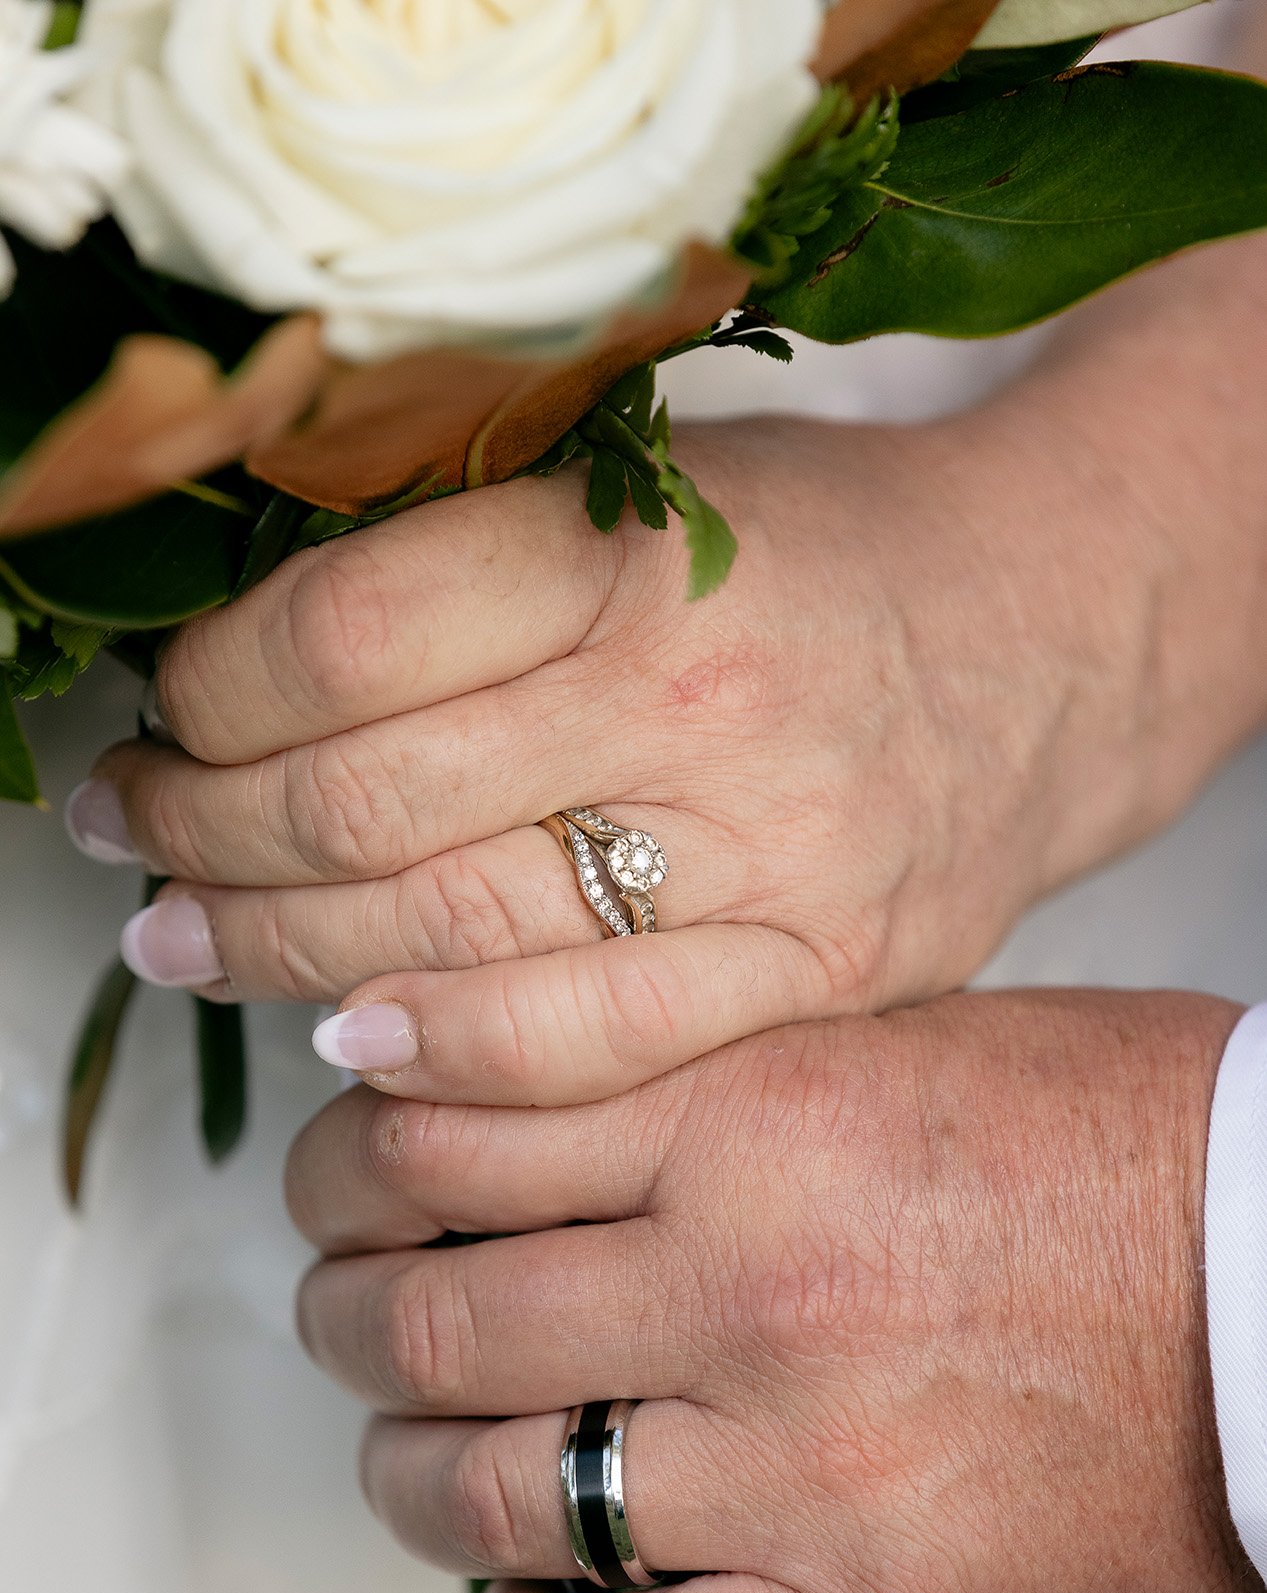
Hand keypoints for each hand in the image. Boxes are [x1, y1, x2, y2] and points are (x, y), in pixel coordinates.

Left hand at [74, 404, 1195, 1107]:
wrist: (1048, 642)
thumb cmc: (831, 548)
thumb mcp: (654, 487)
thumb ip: (466, 559)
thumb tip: (238, 667)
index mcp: (642, 550)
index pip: (343, 638)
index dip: (207, 688)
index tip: (165, 709)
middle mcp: (701, 710)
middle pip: (362, 807)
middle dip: (201, 831)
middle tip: (138, 836)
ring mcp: (767, 863)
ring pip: (445, 945)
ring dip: (271, 951)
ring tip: (183, 936)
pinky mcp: (814, 977)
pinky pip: (585, 1057)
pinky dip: (440, 1061)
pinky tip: (350, 1044)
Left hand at [285, 989, 1262, 1592]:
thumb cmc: (1113, 1142)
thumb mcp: (881, 1038)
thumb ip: (686, 1077)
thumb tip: (501, 1120)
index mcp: (754, 1122)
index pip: (443, 1136)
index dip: (350, 1156)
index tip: (340, 1169)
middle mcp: (751, 1294)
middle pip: (430, 1319)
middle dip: (343, 1311)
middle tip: (342, 1303)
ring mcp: (798, 1475)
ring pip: (484, 1498)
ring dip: (402, 1474)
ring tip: (407, 1449)